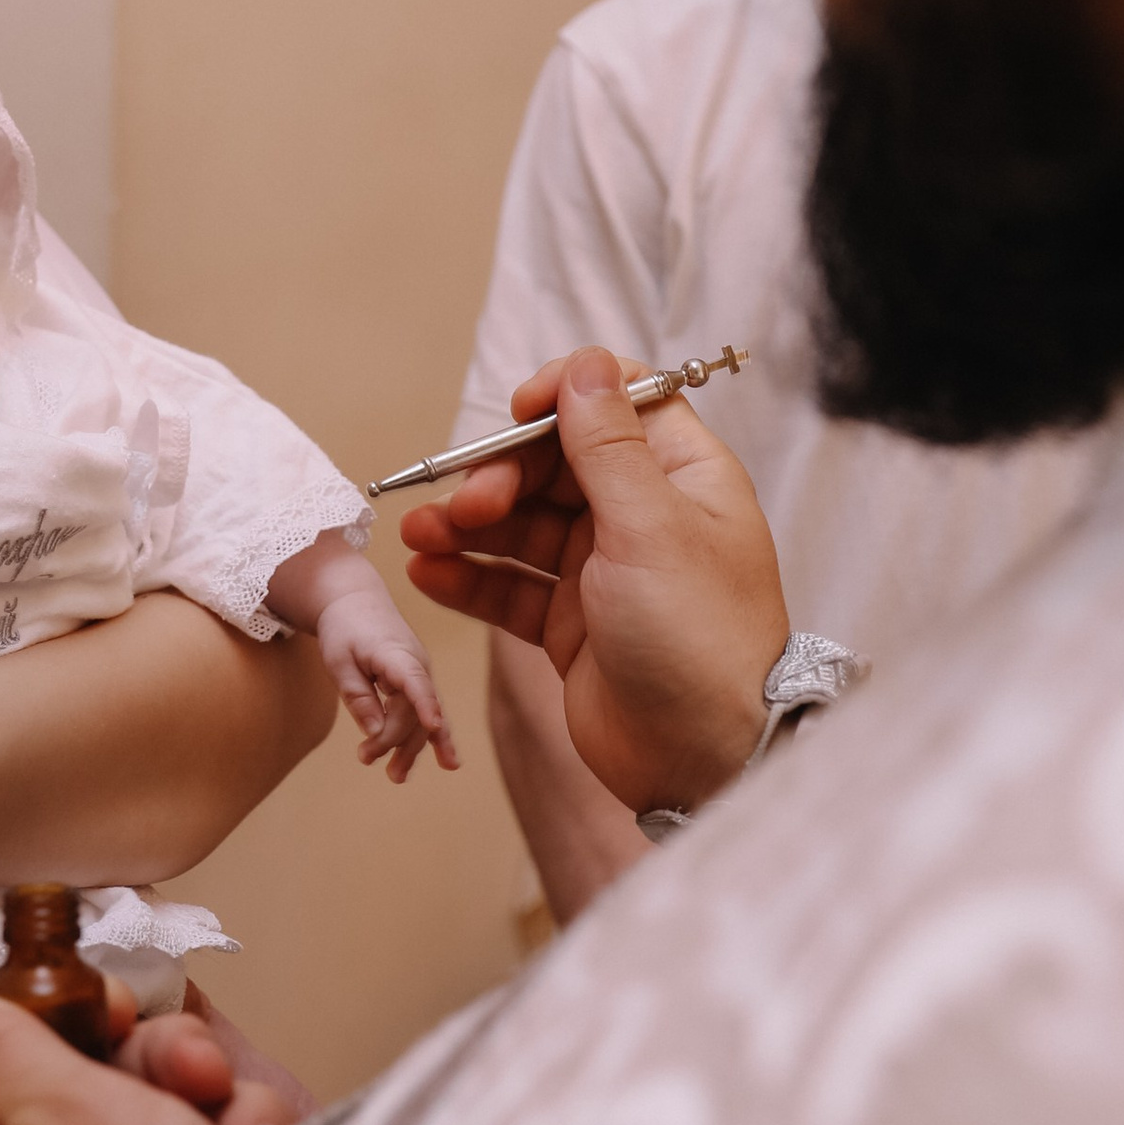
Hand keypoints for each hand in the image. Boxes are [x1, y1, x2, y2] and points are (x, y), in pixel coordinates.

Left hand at [317, 586, 457, 781]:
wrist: (356, 601)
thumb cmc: (344, 630)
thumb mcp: (338, 661)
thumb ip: (358, 697)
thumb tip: (376, 733)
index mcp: (396, 654)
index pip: (415, 681)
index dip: (425, 703)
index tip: (434, 725)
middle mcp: (417, 665)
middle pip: (412, 712)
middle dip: (392, 740)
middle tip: (364, 758)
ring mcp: (421, 675)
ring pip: (421, 719)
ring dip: (410, 748)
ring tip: (395, 776)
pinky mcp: (418, 683)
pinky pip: (426, 714)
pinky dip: (435, 738)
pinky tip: (449, 763)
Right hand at [398, 350, 787, 815]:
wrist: (703, 759)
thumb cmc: (700, 639)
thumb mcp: (650, 527)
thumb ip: (607, 445)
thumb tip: (586, 364)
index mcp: (682, 478)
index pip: (618, 405)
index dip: (563, 399)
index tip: (519, 414)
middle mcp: (643, 518)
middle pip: (553, 466)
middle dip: (500, 477)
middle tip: (463, 507)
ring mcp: (604, 573)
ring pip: (522, 527)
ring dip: (468, 527)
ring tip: (419, 538)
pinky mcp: (571, 626)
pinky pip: (509, 587)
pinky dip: (469, 577)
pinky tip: (429, 575)